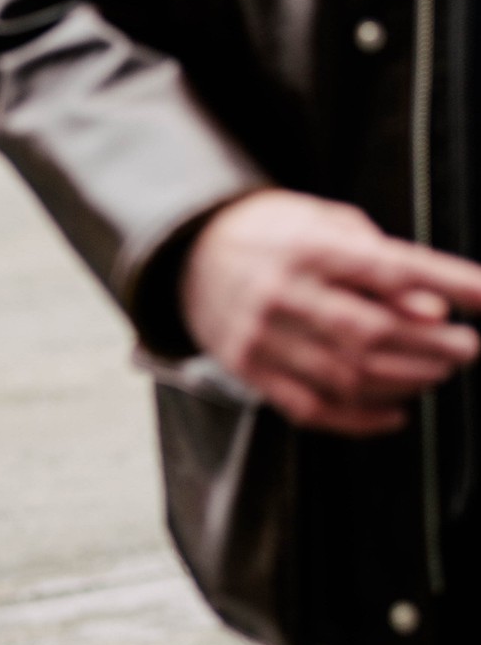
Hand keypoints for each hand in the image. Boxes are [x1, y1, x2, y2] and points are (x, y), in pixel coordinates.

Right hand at [179, 189, 480, 435]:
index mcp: (308, 248)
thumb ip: (381, 263)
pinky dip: (361, 420)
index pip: (390, 269)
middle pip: (371, 334)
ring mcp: (262, 338)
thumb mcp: (328, 224)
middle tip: (467, 348)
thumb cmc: (274, 234)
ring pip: (347, 377)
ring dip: (405, 382)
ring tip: (436, 374)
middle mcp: (282, 295)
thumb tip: (433, 311)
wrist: (190, 254)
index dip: (448, 285)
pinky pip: (312, 408)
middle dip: (433, 347)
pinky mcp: (249, 371)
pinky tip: (394, 414)